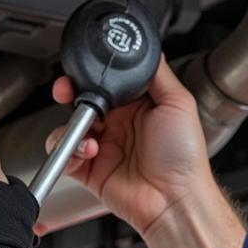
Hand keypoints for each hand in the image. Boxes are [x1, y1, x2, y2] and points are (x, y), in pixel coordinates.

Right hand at [43, 54, 211, 237]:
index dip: (91, 75)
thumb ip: (157, 73)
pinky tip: (86, 153)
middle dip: (69, 95)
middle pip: (82, 101)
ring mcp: (102, 147)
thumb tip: (146, 49)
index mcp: (137, 105)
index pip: (106, 82)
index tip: (81, 71)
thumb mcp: (178, 102)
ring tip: (90, 138)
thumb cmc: (184, 156)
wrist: (174, 199)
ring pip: (69, 128)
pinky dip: (67, 153)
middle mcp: (118, 124)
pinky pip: (64, 157)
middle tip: (67, 93)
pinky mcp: (89, 170)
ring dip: (72, 129)